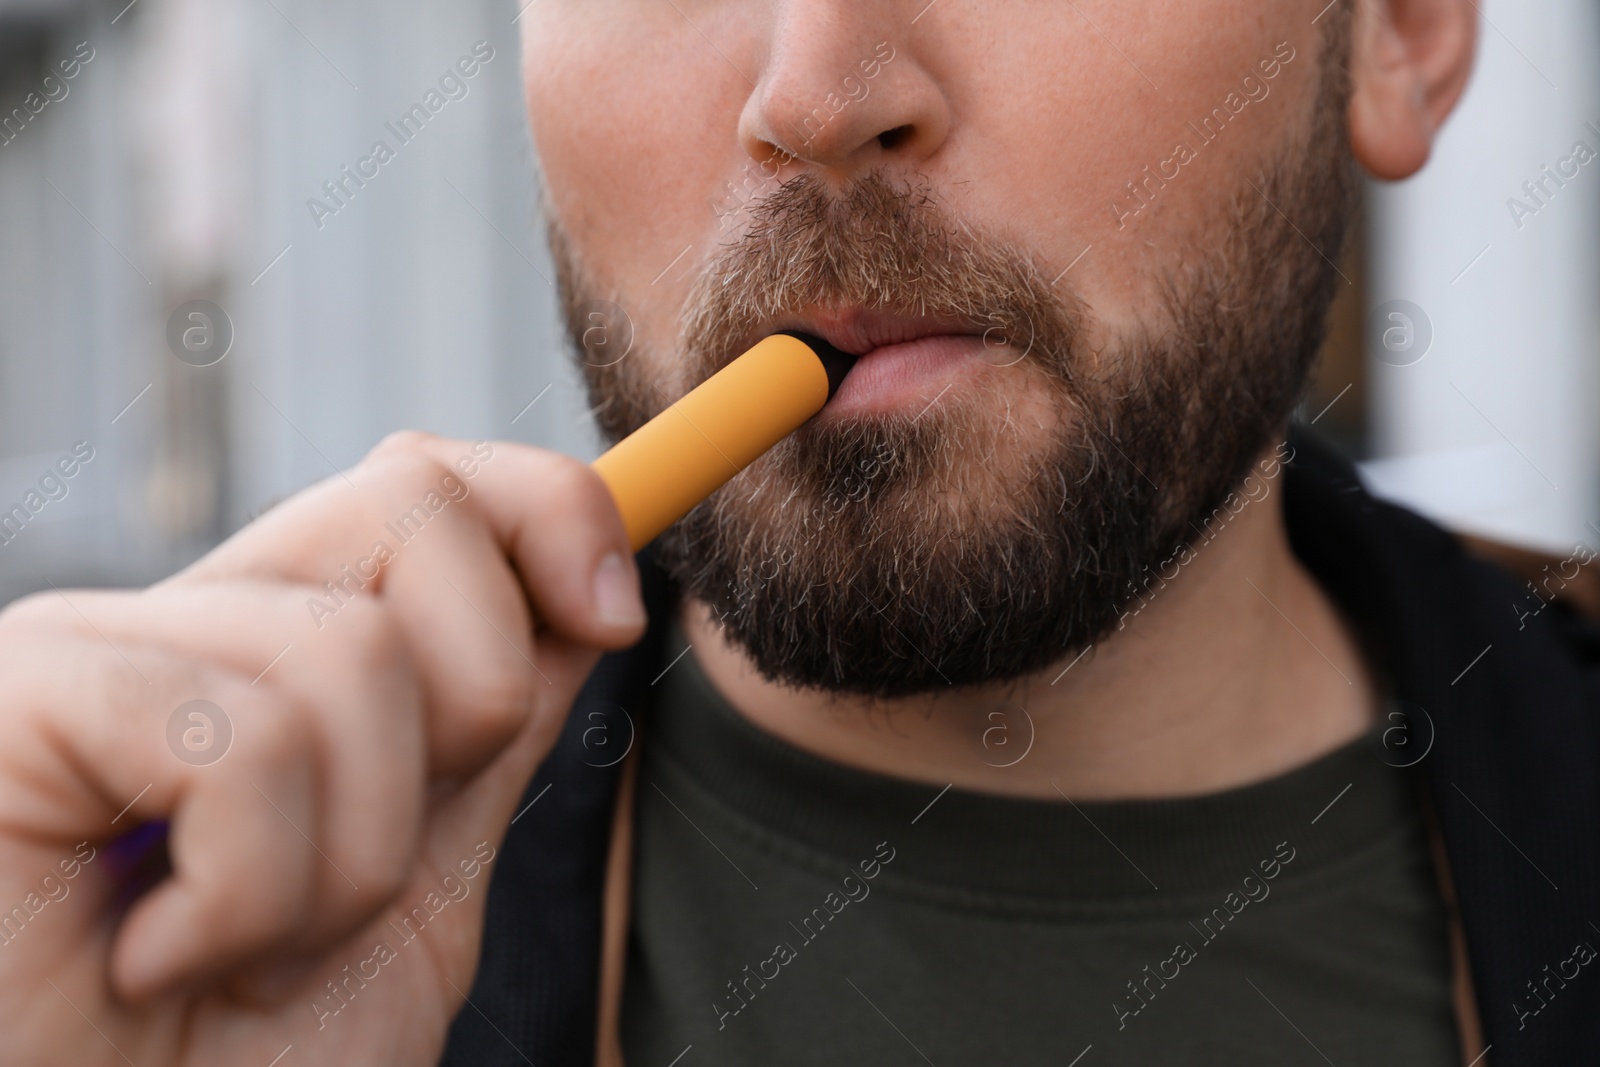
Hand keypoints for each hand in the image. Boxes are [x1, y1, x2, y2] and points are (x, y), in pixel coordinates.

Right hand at [0, 432, 646, 1065]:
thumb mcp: (420, 894)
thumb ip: (485, 743)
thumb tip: (581, 599)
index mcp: (280, 656)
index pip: (427, 485)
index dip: (548, 510)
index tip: (614, 617)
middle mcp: (190, 624)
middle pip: (412, 499)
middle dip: (475, 700)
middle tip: (385, 862)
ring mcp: (97, 647)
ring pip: (355, 649)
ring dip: (356, 860)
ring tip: (253, 953)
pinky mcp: (22, 694)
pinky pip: (244, 740)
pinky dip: (251, 893)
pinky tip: (159, 961)